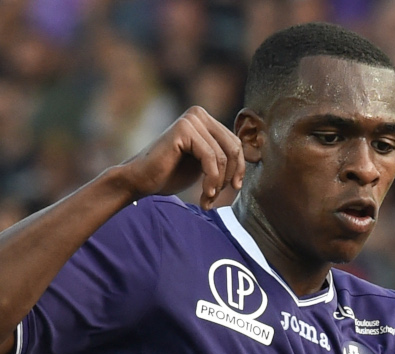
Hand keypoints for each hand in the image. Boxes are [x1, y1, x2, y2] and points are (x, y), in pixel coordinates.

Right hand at [112, 106, 243, 209]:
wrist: (141, 180)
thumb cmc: (171, 174)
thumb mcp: (204, 163)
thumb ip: (223, 155)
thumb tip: (253, 153)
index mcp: (205, 119)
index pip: (236, 143)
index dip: (239, 168)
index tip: (233, 188)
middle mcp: (198, 114)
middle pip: (234, 148)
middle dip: (231, 176)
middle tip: (218, 196)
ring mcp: (191, 119)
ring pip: (223, 156)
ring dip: (218, 183)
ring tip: (208, 198)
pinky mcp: (183, 129)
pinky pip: (211, 159)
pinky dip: (211, 180)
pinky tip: (205, 194)